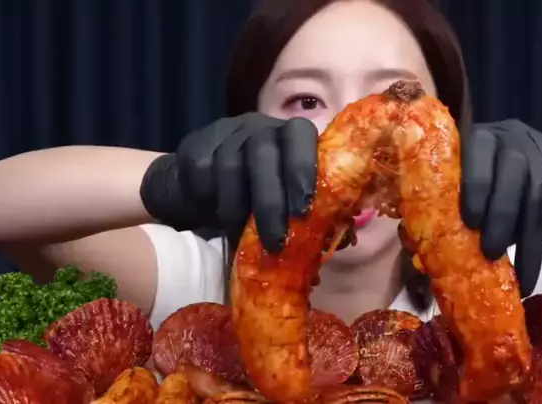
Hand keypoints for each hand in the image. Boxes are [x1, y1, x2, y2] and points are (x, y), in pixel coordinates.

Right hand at [140, 113, 317, 251]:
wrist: (197, 185)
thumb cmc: (254, 195)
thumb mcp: (284, 201)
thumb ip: (313, 213)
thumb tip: (346, 239)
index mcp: (289, 136)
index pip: (301, 134)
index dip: (304, 168)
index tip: (303, 210)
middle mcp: (259, 127)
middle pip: (264, 153)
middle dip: (271, 200)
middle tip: (276, 240)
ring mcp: (225, 133)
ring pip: (230, 165)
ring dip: (238, 208)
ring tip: (242, 238)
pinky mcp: (195, 145)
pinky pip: (202, 173)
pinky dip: (210, 201)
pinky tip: (215, 218)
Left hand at [460, 119, 541, 295]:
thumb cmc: (494, 192)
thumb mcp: (471, 189)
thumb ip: (448, 207)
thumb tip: (419, 244)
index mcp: (481, 137)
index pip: (477, 151)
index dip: (475, 185)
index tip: (470, 223)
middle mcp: (513, 138)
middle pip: (512, 172)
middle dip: (500, 215)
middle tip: (490, 251)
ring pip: (535, 194)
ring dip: (524, 237)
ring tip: (515, 274)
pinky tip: (532, 267)